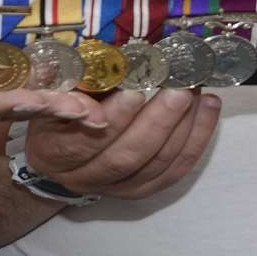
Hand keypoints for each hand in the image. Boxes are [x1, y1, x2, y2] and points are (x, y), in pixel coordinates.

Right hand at [25, 87, 221, 198]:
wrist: (56, 155)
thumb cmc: (55, 111)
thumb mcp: (48, 92)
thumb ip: (68, 83)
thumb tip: (106, 65)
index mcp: (54, 151)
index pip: (83, 142)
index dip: (113, 118)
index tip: (136, 89)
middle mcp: (83, 177)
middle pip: (126, 157)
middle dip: (158, 120)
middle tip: (180, 87)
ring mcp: (115, 188)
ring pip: (155, 165)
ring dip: (183, 126)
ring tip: (198, 90)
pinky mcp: (140, 190)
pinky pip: (175, 170)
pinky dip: (197, 139)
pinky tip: (209, 107)